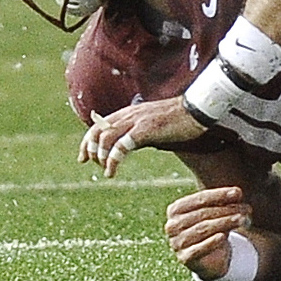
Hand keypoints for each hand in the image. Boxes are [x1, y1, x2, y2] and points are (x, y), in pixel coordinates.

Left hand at [78, 97, 207, 175]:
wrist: (197, 109)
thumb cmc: (178, 118)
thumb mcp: (152, 122)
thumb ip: (138, 130)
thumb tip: (129, 143)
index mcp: (128, 113)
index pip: (98, 125)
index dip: (87, 141)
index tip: (83, 156)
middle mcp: (128, 115)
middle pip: (97, 130)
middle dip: (89, 148)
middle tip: (89, 163)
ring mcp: (136, 121)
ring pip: (106, 138)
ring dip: (100, 156)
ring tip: (104, 170)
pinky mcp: (146, 129)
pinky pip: (122, 145)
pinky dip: (112, 159)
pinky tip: (111, 170)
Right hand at [165, 185, 252, 280]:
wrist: (210, 259)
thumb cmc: (211, 230)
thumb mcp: (215, 215)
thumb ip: (223, 203)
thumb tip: (237, 192)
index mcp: (175, 210)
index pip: (199, 199)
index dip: (219, 195)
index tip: (238, 192)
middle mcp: (172, 225)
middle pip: (202, 214)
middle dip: (226, 210)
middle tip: (246, 209)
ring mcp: (176, 242)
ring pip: (203, 229)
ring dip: (224, 223)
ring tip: (242, 219)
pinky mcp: (184, 258)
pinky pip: (198, 249)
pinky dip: (211, 242)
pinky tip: (223, 236)